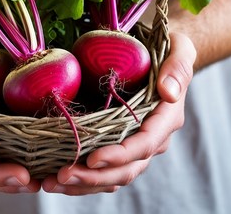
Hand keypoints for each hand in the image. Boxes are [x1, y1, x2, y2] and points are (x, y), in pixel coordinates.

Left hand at [42, 32, 195, 194]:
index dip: (119, 155)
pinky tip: (58, 177)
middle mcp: (153, 136)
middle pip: (126, 168)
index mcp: (165, 117)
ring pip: (114, 174)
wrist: (159, 53)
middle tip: (61, 177)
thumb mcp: (178, 48)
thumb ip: (177, 68)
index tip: (91, 159)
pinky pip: (105, 166)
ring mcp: (135, 141)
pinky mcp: (119, 140)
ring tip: (52, 182)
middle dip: (94, 177)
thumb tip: (168, 92)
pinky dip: (84, 175)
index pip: (144, 143)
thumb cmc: (167, 48)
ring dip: (84, 182)